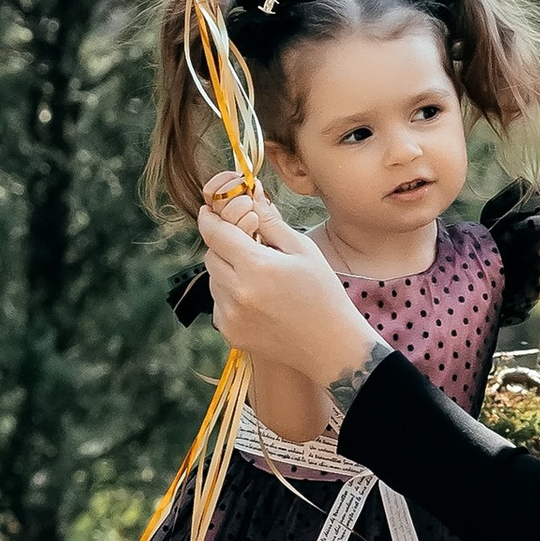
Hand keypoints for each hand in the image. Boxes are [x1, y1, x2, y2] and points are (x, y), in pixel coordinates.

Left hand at [201, 191, 380, 381]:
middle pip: (210, 255)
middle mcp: (237, 292)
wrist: (330, 345)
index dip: (209, 218)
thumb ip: (271, 222)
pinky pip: (218, 303)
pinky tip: (257, 299)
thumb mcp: (302, 250)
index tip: (210, 211)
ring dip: (226, 270)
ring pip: (213, 279)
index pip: (215, 233)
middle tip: (246, 246)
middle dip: (223, 245)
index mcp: (256, 266)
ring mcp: (231, 316)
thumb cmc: (323, 293)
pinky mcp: (230, 333)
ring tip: (258, 276)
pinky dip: (229, 295)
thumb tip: (251, 194)